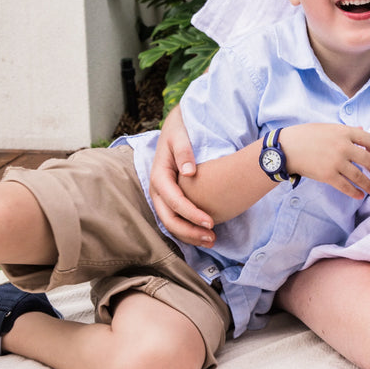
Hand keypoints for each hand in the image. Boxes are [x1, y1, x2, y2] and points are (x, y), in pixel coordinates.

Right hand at [149, 105, 215, 244]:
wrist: (176, 128)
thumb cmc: (180, 131)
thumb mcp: (179, 135)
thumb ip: (184, 151)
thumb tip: (189, 172)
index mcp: (159, 175)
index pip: (174, 201)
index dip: (191, 214)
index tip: (210, 221)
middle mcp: (158, 190)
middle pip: (169, 219)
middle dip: (190, 231)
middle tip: (212, 238)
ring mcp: (163, 197)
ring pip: (172, 223)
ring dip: (190, 235)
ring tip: (212, 240)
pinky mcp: (170, 200)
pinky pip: (177, 219)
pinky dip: (189, 230)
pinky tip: (205, 234)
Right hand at [280, 124, 369, 198]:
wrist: (286, 148)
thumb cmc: (305, 135)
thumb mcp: (328, 127)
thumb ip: (346, 130)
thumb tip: (362, 129)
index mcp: (344, 132)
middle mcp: (343, 146)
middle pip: (369, 160)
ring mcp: (336, 162)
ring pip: (360, 176)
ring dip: (369, 185)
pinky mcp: (328, 176)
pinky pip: (346, 186)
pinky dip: (355, 192)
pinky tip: (359, 195)